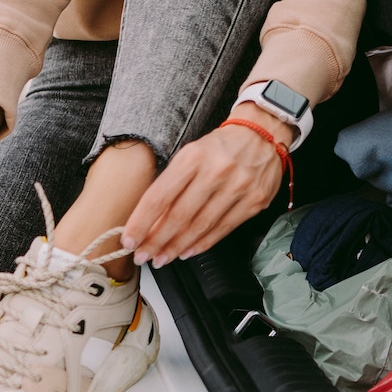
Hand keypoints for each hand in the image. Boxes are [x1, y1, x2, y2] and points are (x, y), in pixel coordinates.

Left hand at [123, 103, 291, 266]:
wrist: (262, 135)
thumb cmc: (221, 147)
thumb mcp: (190, 155)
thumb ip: (171, 185)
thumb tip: (149, 221)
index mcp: (193, 157)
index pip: (159, 197)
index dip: (141, 223)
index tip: (130, 239)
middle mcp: (216, 171)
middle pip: (179, 216)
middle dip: (157, 241)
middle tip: (144, 255)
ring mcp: (238, 187)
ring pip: (200, 227)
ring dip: (177, 247)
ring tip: (163, 257)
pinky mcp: (254, 201)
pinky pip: (223, 229)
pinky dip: (202, 244)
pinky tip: (188, 251)